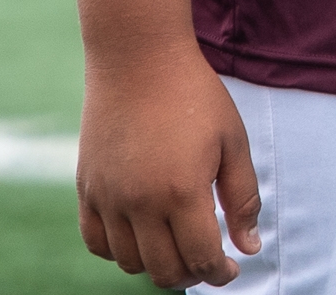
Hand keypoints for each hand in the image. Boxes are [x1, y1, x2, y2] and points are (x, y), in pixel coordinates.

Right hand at [75, 41, 257, 287]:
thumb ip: (243, 199)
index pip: (200, 258)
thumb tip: (249, 248)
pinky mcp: (86, 189)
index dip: (220, 273)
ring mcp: (107, 198)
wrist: (138, 61)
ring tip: (178, 247)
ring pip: (128, 262)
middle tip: (208, 263)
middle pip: (163, 269)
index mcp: (182, 192)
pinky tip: (142, 237)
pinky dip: (118, 251)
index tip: (232, 269)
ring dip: (156, 265)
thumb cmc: (195, 97)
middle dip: (191, 275)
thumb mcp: (234, 143)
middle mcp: (139, 203)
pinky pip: (95, 241)